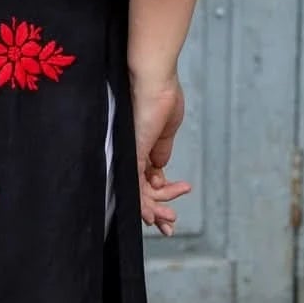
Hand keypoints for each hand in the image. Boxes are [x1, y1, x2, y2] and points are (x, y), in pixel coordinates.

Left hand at [129, 68, 192, 234]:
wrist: (154, 80)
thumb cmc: (162, 95)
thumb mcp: (166, 130)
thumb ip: (162, 150)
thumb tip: (161, 169)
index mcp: (144, 148)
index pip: (148, 181)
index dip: (161, 197)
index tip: (172, 210)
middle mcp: (134, 153)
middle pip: (143, 191)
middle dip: (158, 211)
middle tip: (171, 223)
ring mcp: (131, 154)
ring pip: (138, 193)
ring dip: (155, 210)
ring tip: (170, 220)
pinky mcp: (131, 153)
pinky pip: (134, 186)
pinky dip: (143, 204)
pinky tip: (152, 217)